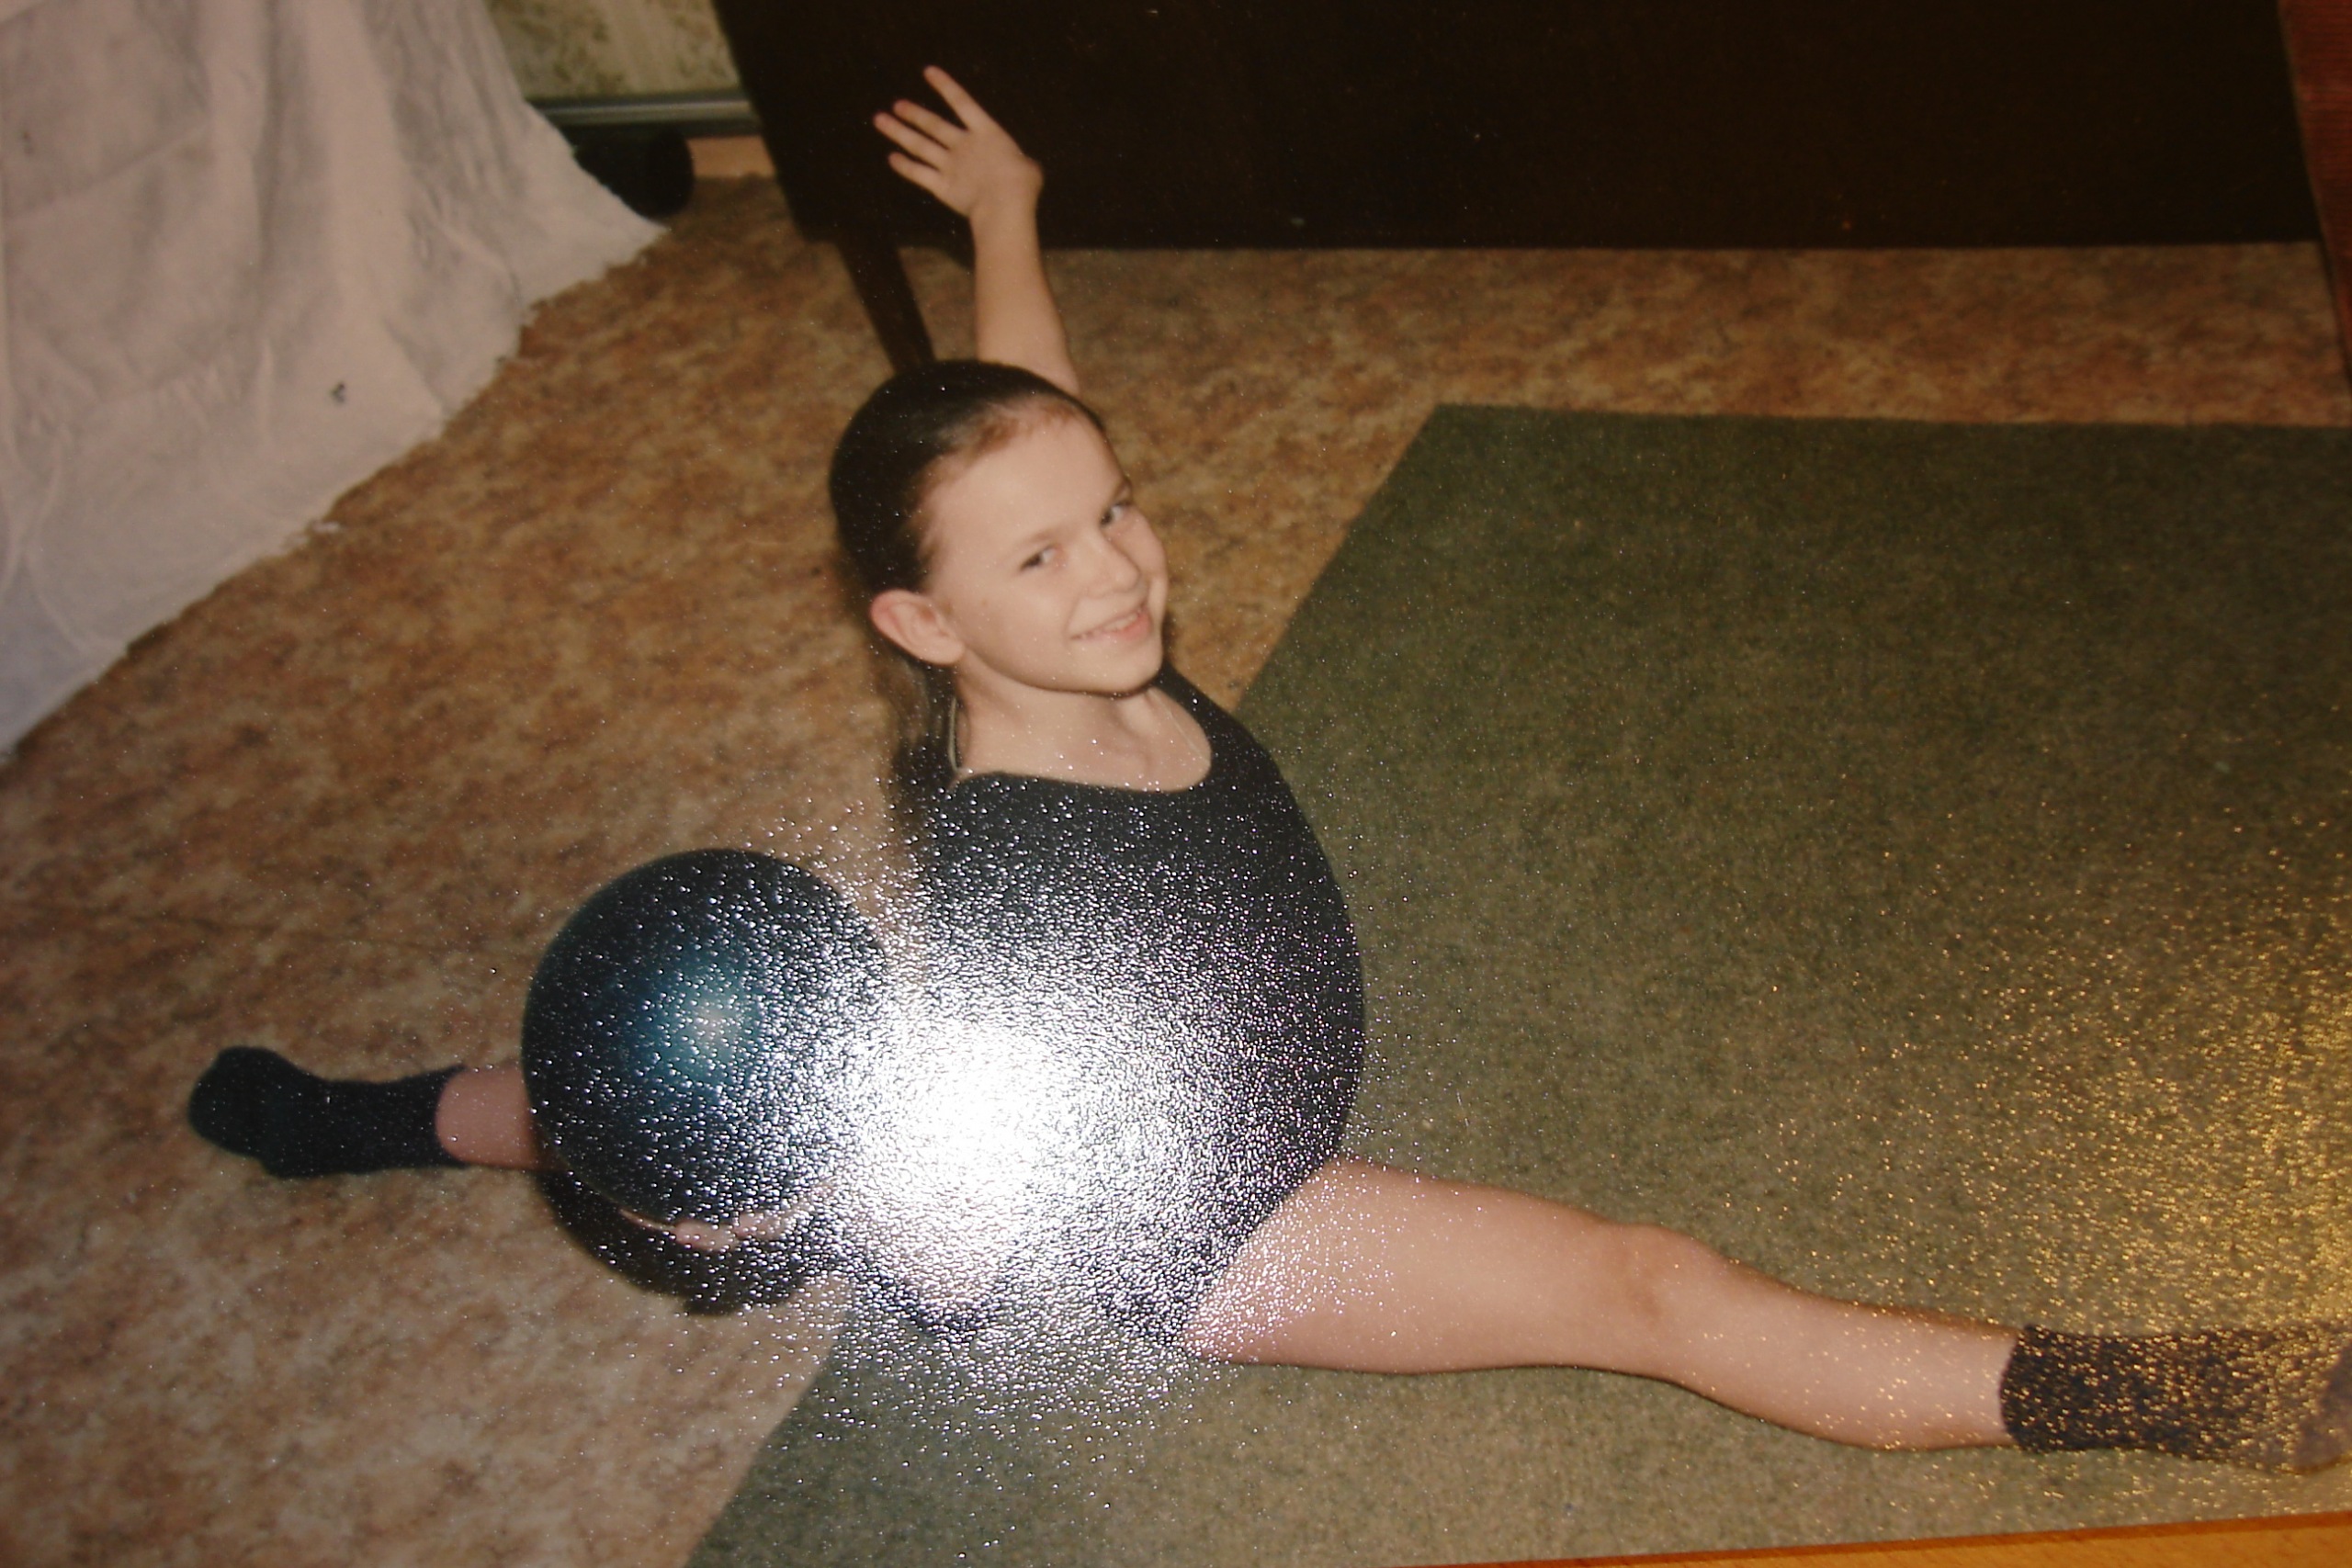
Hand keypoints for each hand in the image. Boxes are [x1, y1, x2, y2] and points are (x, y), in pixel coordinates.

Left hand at [873, 66, 1041, 225]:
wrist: (1005, 203)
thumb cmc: (1023, 184)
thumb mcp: (1028, 167)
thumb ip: (1019, 162)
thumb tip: (1024, 167)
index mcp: (987, 133)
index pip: (962, 102)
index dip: (945, 86)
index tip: (928, 72)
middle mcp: (964, 145)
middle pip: (933, 125)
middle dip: (913, 114)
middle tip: (896, 104)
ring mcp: (950, 165)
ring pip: (919, 146)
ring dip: (899, 132)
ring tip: (881, 120)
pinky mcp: (941, 187)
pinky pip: (918, 174)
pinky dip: (904, 166)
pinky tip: (891, 158)